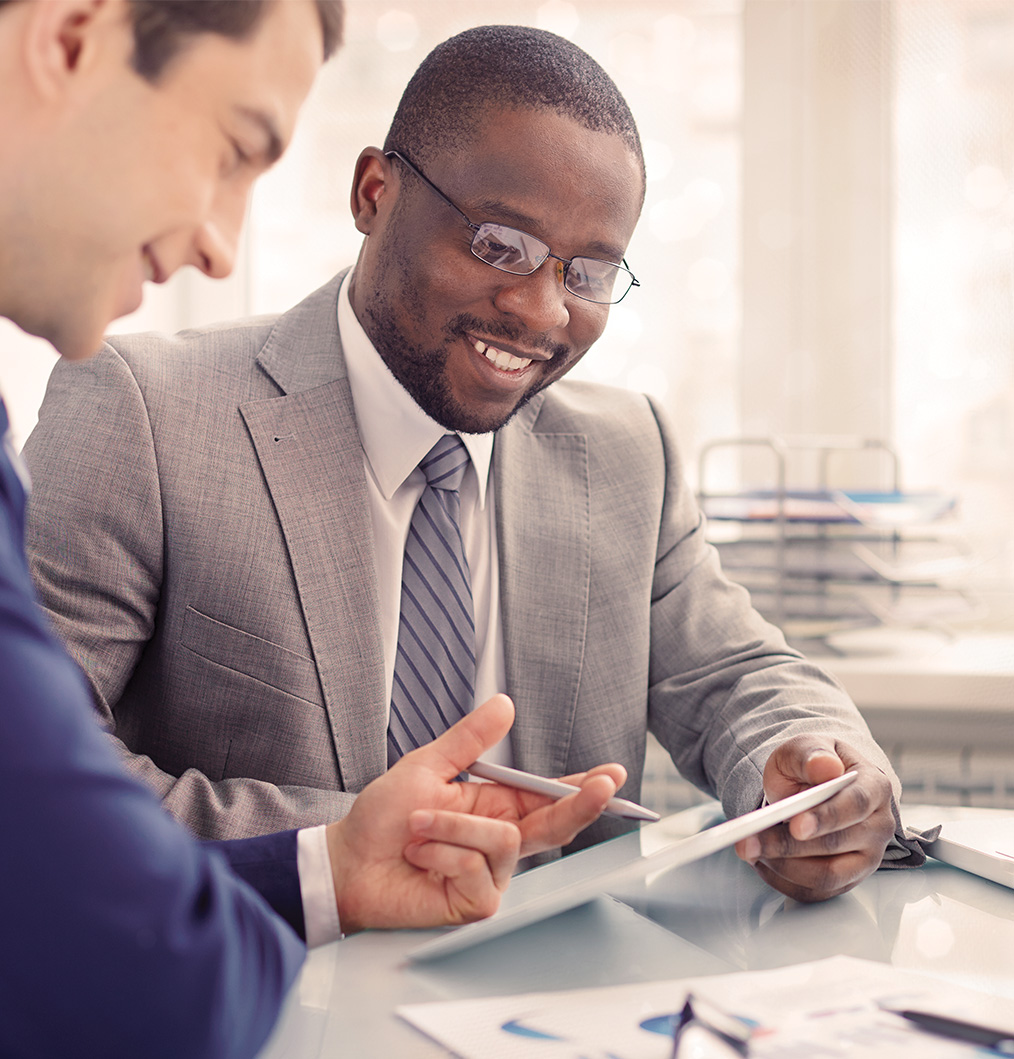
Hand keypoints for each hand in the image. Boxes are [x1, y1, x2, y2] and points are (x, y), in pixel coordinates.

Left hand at [325, 694, 624, 933]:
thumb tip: (505, 704)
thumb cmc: (383, 819)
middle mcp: (498, 841)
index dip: (581, 787)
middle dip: (579, 804)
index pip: (546, 796)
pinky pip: (478, 869)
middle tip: (601, 786)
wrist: (348, 863)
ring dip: (453, 826)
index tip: (612, 774)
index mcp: (493, 806)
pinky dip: (443, 855)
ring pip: (504, 841)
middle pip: (554, 824)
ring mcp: (489, 875)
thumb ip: (469, 738)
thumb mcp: (426, 766)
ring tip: (419, 827)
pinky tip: (422, 859)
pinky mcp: (475, 902)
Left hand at [733, 735, 895, 902]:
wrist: (814, 784)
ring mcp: (865, 858)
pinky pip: (815, 893)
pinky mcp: (846, 880)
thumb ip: (811, 754)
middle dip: (788, 845)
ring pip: (826, 876)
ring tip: (750, 848)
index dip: (826, 817)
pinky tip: (762, 862)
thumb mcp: (806, 747)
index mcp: (874, 787)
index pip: (855, 806)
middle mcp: (877, 827)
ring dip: (782, 866)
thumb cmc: (813, 765)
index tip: (796, 825)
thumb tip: (825, 766)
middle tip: (750, 840)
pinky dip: (783, 881)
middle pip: (835, 845)